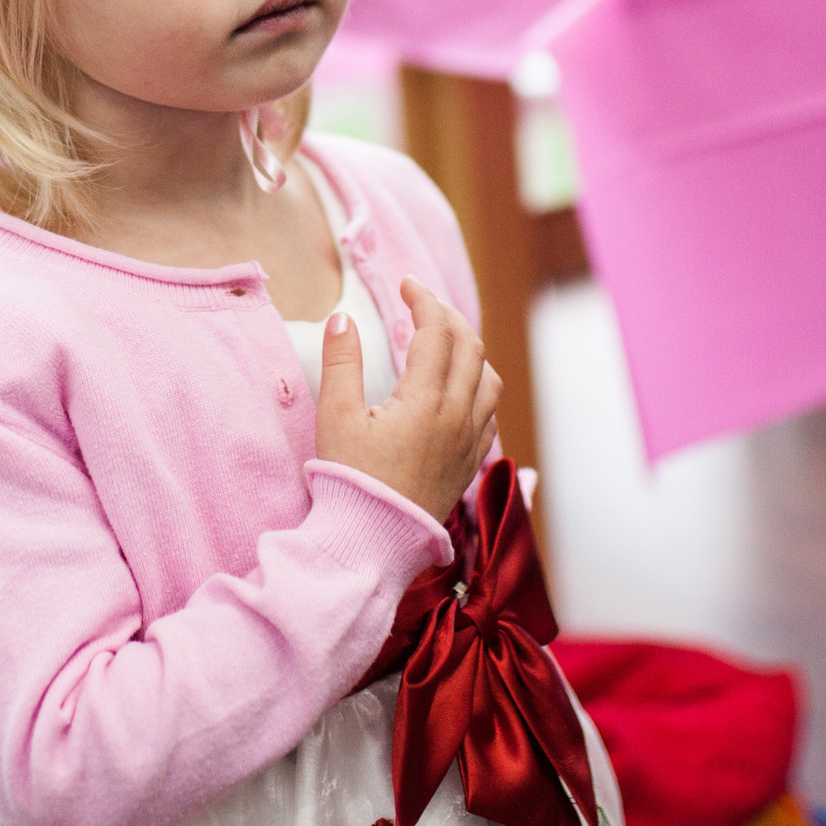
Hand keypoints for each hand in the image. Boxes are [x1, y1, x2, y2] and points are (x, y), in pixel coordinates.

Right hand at [314, 275, 501, 524]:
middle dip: (449, 318)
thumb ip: (341, 361)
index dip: (424, 300)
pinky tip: (458, 389)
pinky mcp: (470, 464)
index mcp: (426, 400)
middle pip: (471, 347)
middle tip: (423, 306)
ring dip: (470, 351)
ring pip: (489, 379)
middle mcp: (458, 417)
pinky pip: (489, 413)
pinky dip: (478, 388)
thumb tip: (341, 318)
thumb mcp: (336, 416)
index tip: (407, 285)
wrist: (372, 541)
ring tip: (445, 342)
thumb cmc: (350, 480)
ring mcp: (470, 442)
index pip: (437, 331)